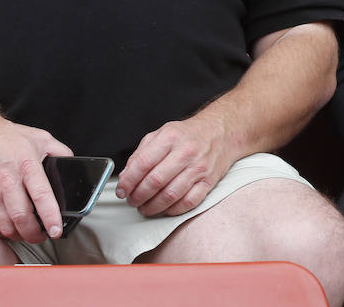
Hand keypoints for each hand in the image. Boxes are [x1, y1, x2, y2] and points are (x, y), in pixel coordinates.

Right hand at [0, 117, 72, 243]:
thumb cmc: (8, 137)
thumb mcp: (41, 138)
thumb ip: (60, 152)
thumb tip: (73, 167)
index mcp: (27, 165)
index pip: (41, 196)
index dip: (50, 216)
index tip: (56, 230)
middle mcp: (8, 181)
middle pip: (22, 217)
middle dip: (35, 234)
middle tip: (43, 236)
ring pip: (6, 225)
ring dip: (19, 235)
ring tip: (28, 233)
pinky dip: (2, 232)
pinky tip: (11, 228)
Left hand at [117, 116, 236, 217]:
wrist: (222, 132)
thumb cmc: (190, 134)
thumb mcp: (162, 133)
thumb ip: (142, 153)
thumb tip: (126, 175)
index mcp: (170, 137)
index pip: (143, 163)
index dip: (128, 181)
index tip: (122, 190)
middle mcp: (185, 152)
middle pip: (155, 182)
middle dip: (138, 196)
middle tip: (132, 201)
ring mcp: (198, 168)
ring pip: (170, 195)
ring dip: (152, 207)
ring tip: (144, 208)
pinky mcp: (208, 182)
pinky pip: (188, 202)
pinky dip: (172, 210)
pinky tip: (164, 209)